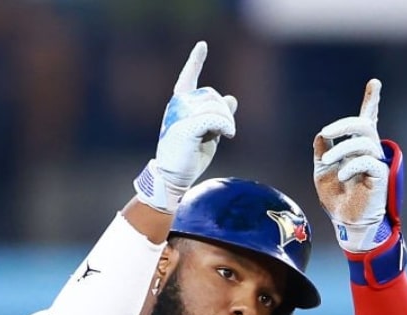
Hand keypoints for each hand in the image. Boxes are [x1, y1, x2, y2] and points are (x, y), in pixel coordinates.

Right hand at [134, 41, 237, 213]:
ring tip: (225, 135)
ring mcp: (180, 116)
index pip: (187, 78)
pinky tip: (227, 135)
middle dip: (224, 112)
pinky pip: (214, 118)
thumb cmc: (189, 155)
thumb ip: (217, 116)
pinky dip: (225, 126)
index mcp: (180, 105)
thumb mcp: (207, 133)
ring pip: (215, 106)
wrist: (173, 176)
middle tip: (226, 131)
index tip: (202, 46)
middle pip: (211, 95)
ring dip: (226, 121)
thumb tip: (232, 99)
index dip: (195, 62)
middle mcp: (178, 107)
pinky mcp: (186, 128)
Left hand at [312, 79, 397, 252]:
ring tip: (328, 163)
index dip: (371, 102)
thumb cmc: (336, 196)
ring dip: (342, 148)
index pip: (366, 120)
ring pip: (364, 142)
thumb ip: (323, 151)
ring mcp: (375, 163)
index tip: (375, 83)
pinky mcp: (379, 177)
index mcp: (355, 148)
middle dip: (344, 124)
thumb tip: (323, 135)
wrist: (344, 221)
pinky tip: (342, 175)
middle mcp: (367, 152)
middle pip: (363, 125)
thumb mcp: (322, 170)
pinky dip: (352, 165)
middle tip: (326, 132)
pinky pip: (368, 162)